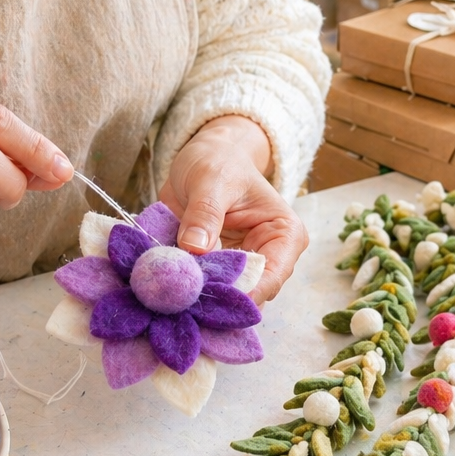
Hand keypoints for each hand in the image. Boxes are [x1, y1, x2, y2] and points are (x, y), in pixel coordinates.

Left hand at [158, 115, 307, 302]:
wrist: (204, 158)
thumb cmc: (219, 162)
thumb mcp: (211, 179)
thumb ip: (205, 213)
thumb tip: (195, 247)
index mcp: (285, 235)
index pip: (272, 276)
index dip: (244, 291)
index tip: (211, 296)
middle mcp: (269, 257)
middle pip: (250, 292)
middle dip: (219, 297)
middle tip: (185, 297)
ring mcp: (243, 267)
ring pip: (226, 296)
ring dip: (200, 296)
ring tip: (174, 291)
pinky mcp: (218, 270)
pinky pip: (205, 288)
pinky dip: (188, 288)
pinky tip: (169, 286)